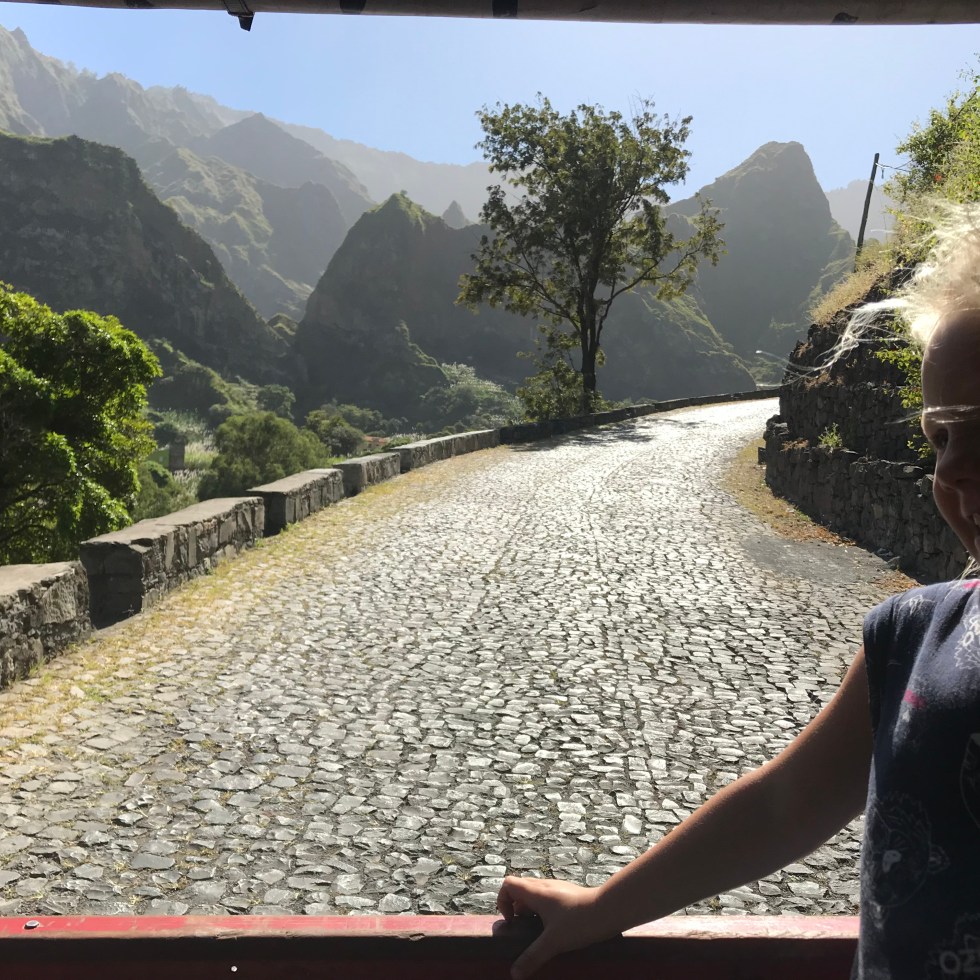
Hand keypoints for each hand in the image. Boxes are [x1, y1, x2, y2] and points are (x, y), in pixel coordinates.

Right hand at [496, 876, 618, 978]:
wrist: (608, 909)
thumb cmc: (579, 922)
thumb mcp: (553, 943)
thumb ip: (532, 957)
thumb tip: (514, 975)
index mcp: (536, 892)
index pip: (508, 884)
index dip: (503, 901)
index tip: (513, 921)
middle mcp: (545, 886)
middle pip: (520, 889)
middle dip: (516, 909)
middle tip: (524, 928)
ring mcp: (557, 888)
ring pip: (535, 893)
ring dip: (530, 910)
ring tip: (539, 931)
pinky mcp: (568, 893)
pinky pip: (548, 898)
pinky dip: (544, 910)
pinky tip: (555, 928)